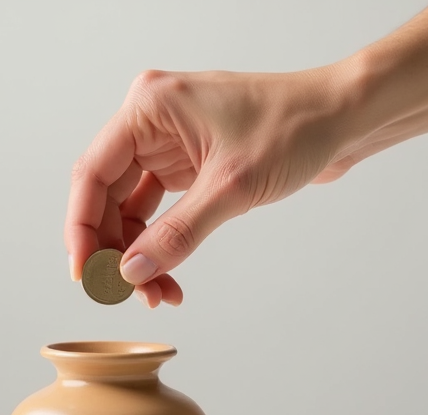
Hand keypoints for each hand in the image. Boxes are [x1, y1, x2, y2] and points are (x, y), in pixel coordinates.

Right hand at [65, 67, 357, 307]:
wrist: (345, 116)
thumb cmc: (296, 126)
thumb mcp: (232, 187)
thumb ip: (178, 233)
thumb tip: (131, 272)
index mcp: (150, 108)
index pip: (92, 173)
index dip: (82, 228)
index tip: (85, 274)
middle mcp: (152, 121)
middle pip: (107, 195)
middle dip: (116, 249)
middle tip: (128, 294)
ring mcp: (170, 142)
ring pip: (131, 208)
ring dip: (139, 253)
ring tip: (158, 292)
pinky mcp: (190, 161)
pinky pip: (159, 208)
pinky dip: (162, 242)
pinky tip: (170, 274)